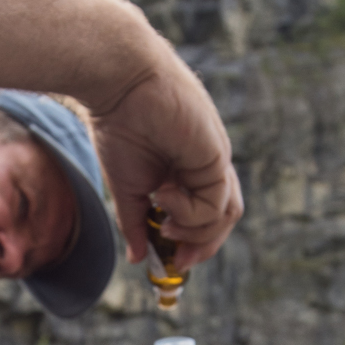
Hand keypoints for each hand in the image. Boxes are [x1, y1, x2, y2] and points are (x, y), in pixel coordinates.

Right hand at [91, 45, 243, 269]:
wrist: (119, 83)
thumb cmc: (118, 125)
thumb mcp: (126, 187)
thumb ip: (136, 223)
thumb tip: (137, 259)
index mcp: (186, 170)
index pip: (205, 214)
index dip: (193, 242)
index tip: (172, 261)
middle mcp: (206, 165)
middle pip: (222, 218)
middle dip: (202, 245)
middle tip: (178, 261)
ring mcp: (215, 159)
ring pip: (227, 214)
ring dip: (197, 232)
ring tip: (165, 225)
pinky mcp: (218, 155)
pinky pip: (216, 203)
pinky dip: (190, 212)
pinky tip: (163, 195)